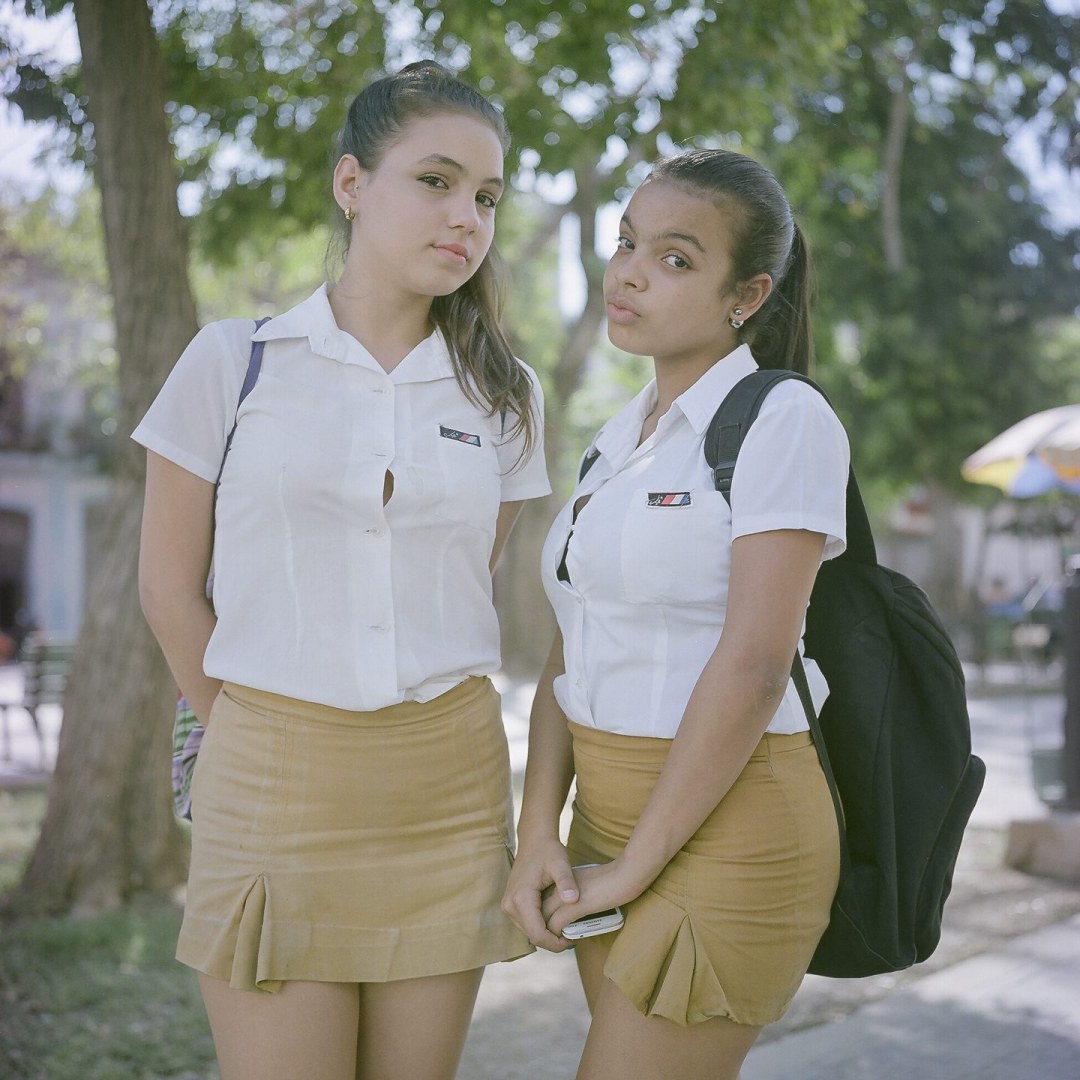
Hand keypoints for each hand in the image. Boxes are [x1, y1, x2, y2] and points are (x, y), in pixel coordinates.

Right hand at [502, 836, 579, 952]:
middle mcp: (510, 905)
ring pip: (528, 932)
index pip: (537, 934)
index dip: (554, 944)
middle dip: (552, 941)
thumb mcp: (561, 864)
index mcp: (521, 898)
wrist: (534, 840)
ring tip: (566, 928)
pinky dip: (540, 925)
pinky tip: (555, 919)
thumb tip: (572, 900)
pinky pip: (526, 923)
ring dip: (546, 934)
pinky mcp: (511, 904)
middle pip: (532, 936)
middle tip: (572, 936)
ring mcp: (508, 905)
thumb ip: (567, 882)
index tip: (572, 942)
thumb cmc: (548, 851)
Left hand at [540, 858, 640, 938]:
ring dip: (548, 936)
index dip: (544, 919)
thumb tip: (575, 914)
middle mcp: (558, 886)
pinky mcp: (574, 905)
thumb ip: (578, 896)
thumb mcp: (590, 886)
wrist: (628, 872)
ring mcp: (564, 895)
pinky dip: (558, 937)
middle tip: (553, 941)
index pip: (541, 902)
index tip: (553, 930)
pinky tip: (568, 941)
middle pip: (538, 912)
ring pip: (543, 921)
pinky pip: (555, 926)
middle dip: (542, 929)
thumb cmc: (615, 881)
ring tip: (560, 944)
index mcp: (561, 880)